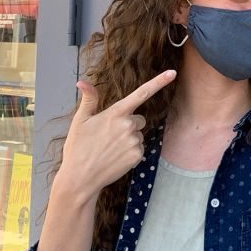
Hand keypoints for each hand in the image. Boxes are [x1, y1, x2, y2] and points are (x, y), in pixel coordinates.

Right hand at [56, 70, 177, 203]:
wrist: (80, 177)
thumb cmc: (78, 148)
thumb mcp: (79, 121)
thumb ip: (89, 100)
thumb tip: (82, 82)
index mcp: (115, 112)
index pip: (141, 93)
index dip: (159, 82)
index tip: (173, 72)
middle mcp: (128, 125)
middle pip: (138, 119)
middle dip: (128, 125)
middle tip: (108, 136)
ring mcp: (134, 141)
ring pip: (138, 135)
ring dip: (128, 140)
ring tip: (109, 149)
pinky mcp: (137, 155)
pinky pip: (139, 149)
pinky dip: (130, 153)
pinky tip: (115, 158)